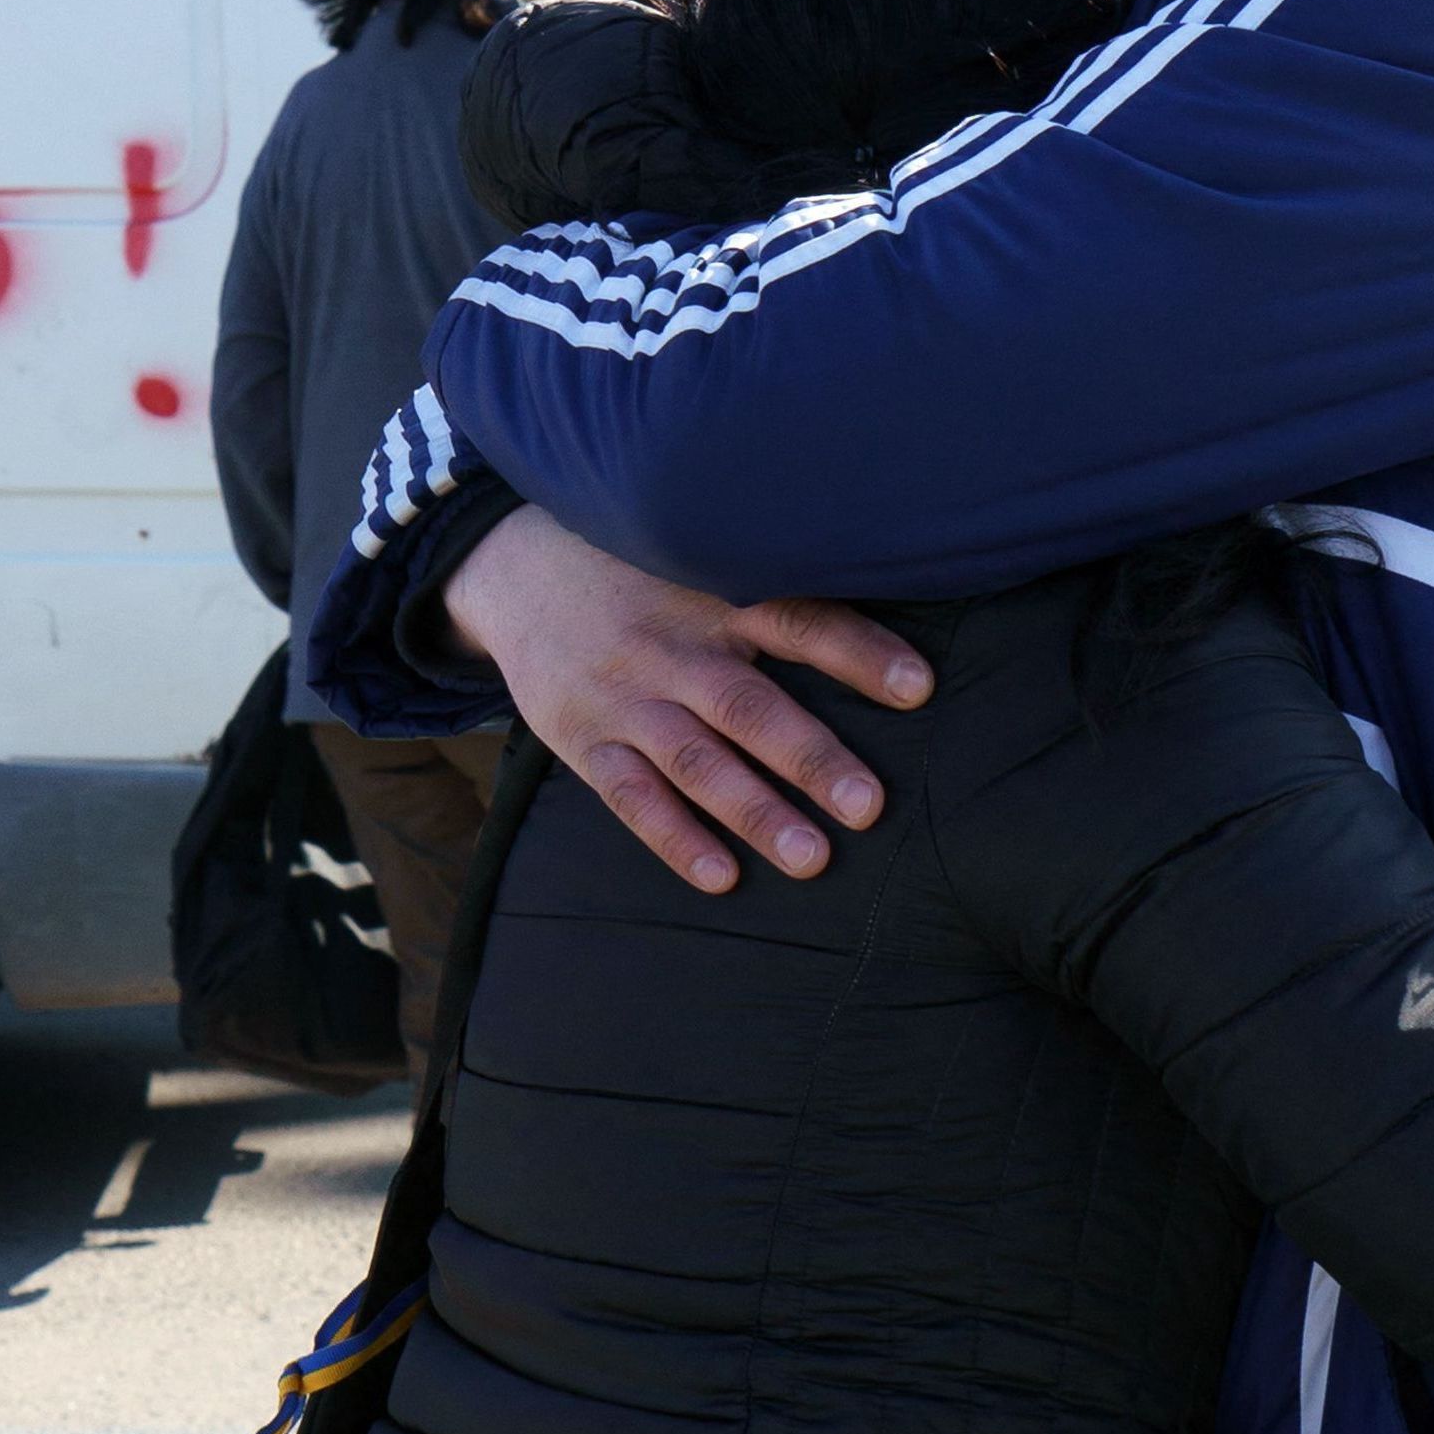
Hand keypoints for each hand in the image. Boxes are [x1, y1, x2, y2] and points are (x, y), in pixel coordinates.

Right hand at [440, 504, 928, 893]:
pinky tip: (720, 877)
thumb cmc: (640, 572)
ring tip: (812, 858)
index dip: (859, 652)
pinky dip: (675, 837)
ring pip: (695, 760)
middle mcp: (673, 647)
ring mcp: (625, 696)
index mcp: (715, 595)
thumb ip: (770, 589)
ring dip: (754, 811)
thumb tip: (886, 611)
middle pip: (748, 705)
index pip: (798, 621)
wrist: (513, 567)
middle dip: (809, 758)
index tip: (919, 689)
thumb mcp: (699, 556)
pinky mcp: (583, 737)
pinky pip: (630, 795)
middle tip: (868, 806)